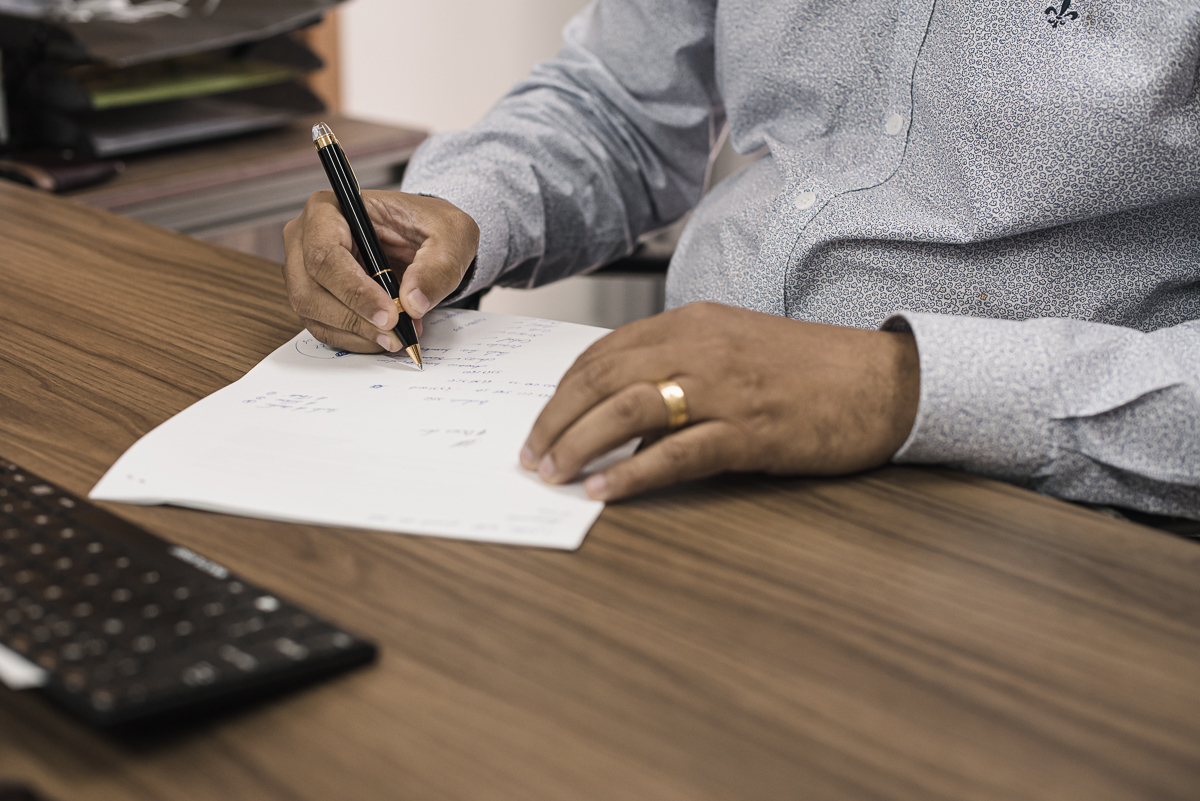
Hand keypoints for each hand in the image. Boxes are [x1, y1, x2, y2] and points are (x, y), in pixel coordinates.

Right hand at [282, 191, 478, 351]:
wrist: (427, 240)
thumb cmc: (430, 227)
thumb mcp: (452, 235)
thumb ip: (437, 265)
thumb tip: (413, 302)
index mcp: (329, 209)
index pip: (325, 254)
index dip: (354, 290)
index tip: (389, 314)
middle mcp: (306, 238)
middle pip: (310, 290)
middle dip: (356, 318)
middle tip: (396, 332)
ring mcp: (303, 270)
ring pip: (313, 313)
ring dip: (357, 332)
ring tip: (397, 335)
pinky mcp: (314, 297)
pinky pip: (323, 328)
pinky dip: (355, 339)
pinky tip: (383, 336)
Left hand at [520, 302, 920, 500]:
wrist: (884, 381)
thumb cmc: (810, 369)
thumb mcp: (735, 346)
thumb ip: (680, 364)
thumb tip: (623, 407)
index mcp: (692, 323)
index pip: (603, 353)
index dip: (562, 391)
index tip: (539, 422)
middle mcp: (700, 347)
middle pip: (603, 379)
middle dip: (555, 420)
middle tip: (530, 456)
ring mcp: (724, 388)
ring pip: (628, 410)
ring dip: (578, 445)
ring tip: (552, 475)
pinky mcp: (750, 431)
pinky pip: (677, 453)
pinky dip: (632, 475)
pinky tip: (604, 493)